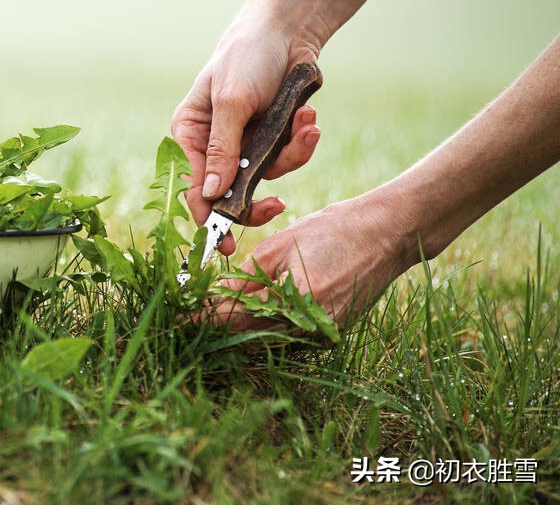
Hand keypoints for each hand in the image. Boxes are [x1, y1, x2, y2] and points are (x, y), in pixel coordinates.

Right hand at [171, 27, 322, 252]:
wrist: (288, 31)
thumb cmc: (247, 57)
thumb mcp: (233, 102)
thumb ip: (223, 150)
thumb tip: (212, 195)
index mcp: (190, 134)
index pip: (194, 185)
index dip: (207, 215)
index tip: (222, 242)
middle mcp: (214, 145)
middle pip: (228, 193)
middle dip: (256, 200)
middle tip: (276, 210)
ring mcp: (245, 145)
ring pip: (265, 177)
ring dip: (291, 154)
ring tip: (308, 125)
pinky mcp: (273, 140)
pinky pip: (287, 158)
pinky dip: (302, 141)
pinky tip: (310, 119)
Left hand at [195, 192, 411, 330]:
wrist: (388, 235)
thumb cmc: (334, 231)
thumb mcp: (280, 247)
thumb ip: (247, 277)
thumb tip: (217, 295)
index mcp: (294, 303)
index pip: (235, 317)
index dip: (203, 318)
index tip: (178, 317)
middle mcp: (309, 328)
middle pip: (249, 334)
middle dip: (218, 325)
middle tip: (187, 316)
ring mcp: (322, 334)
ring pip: (267, 336)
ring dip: (239, 326)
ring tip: (209, 314)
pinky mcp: (329, 332)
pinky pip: (287, 333)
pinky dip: (264, 324)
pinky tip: (246, 313)